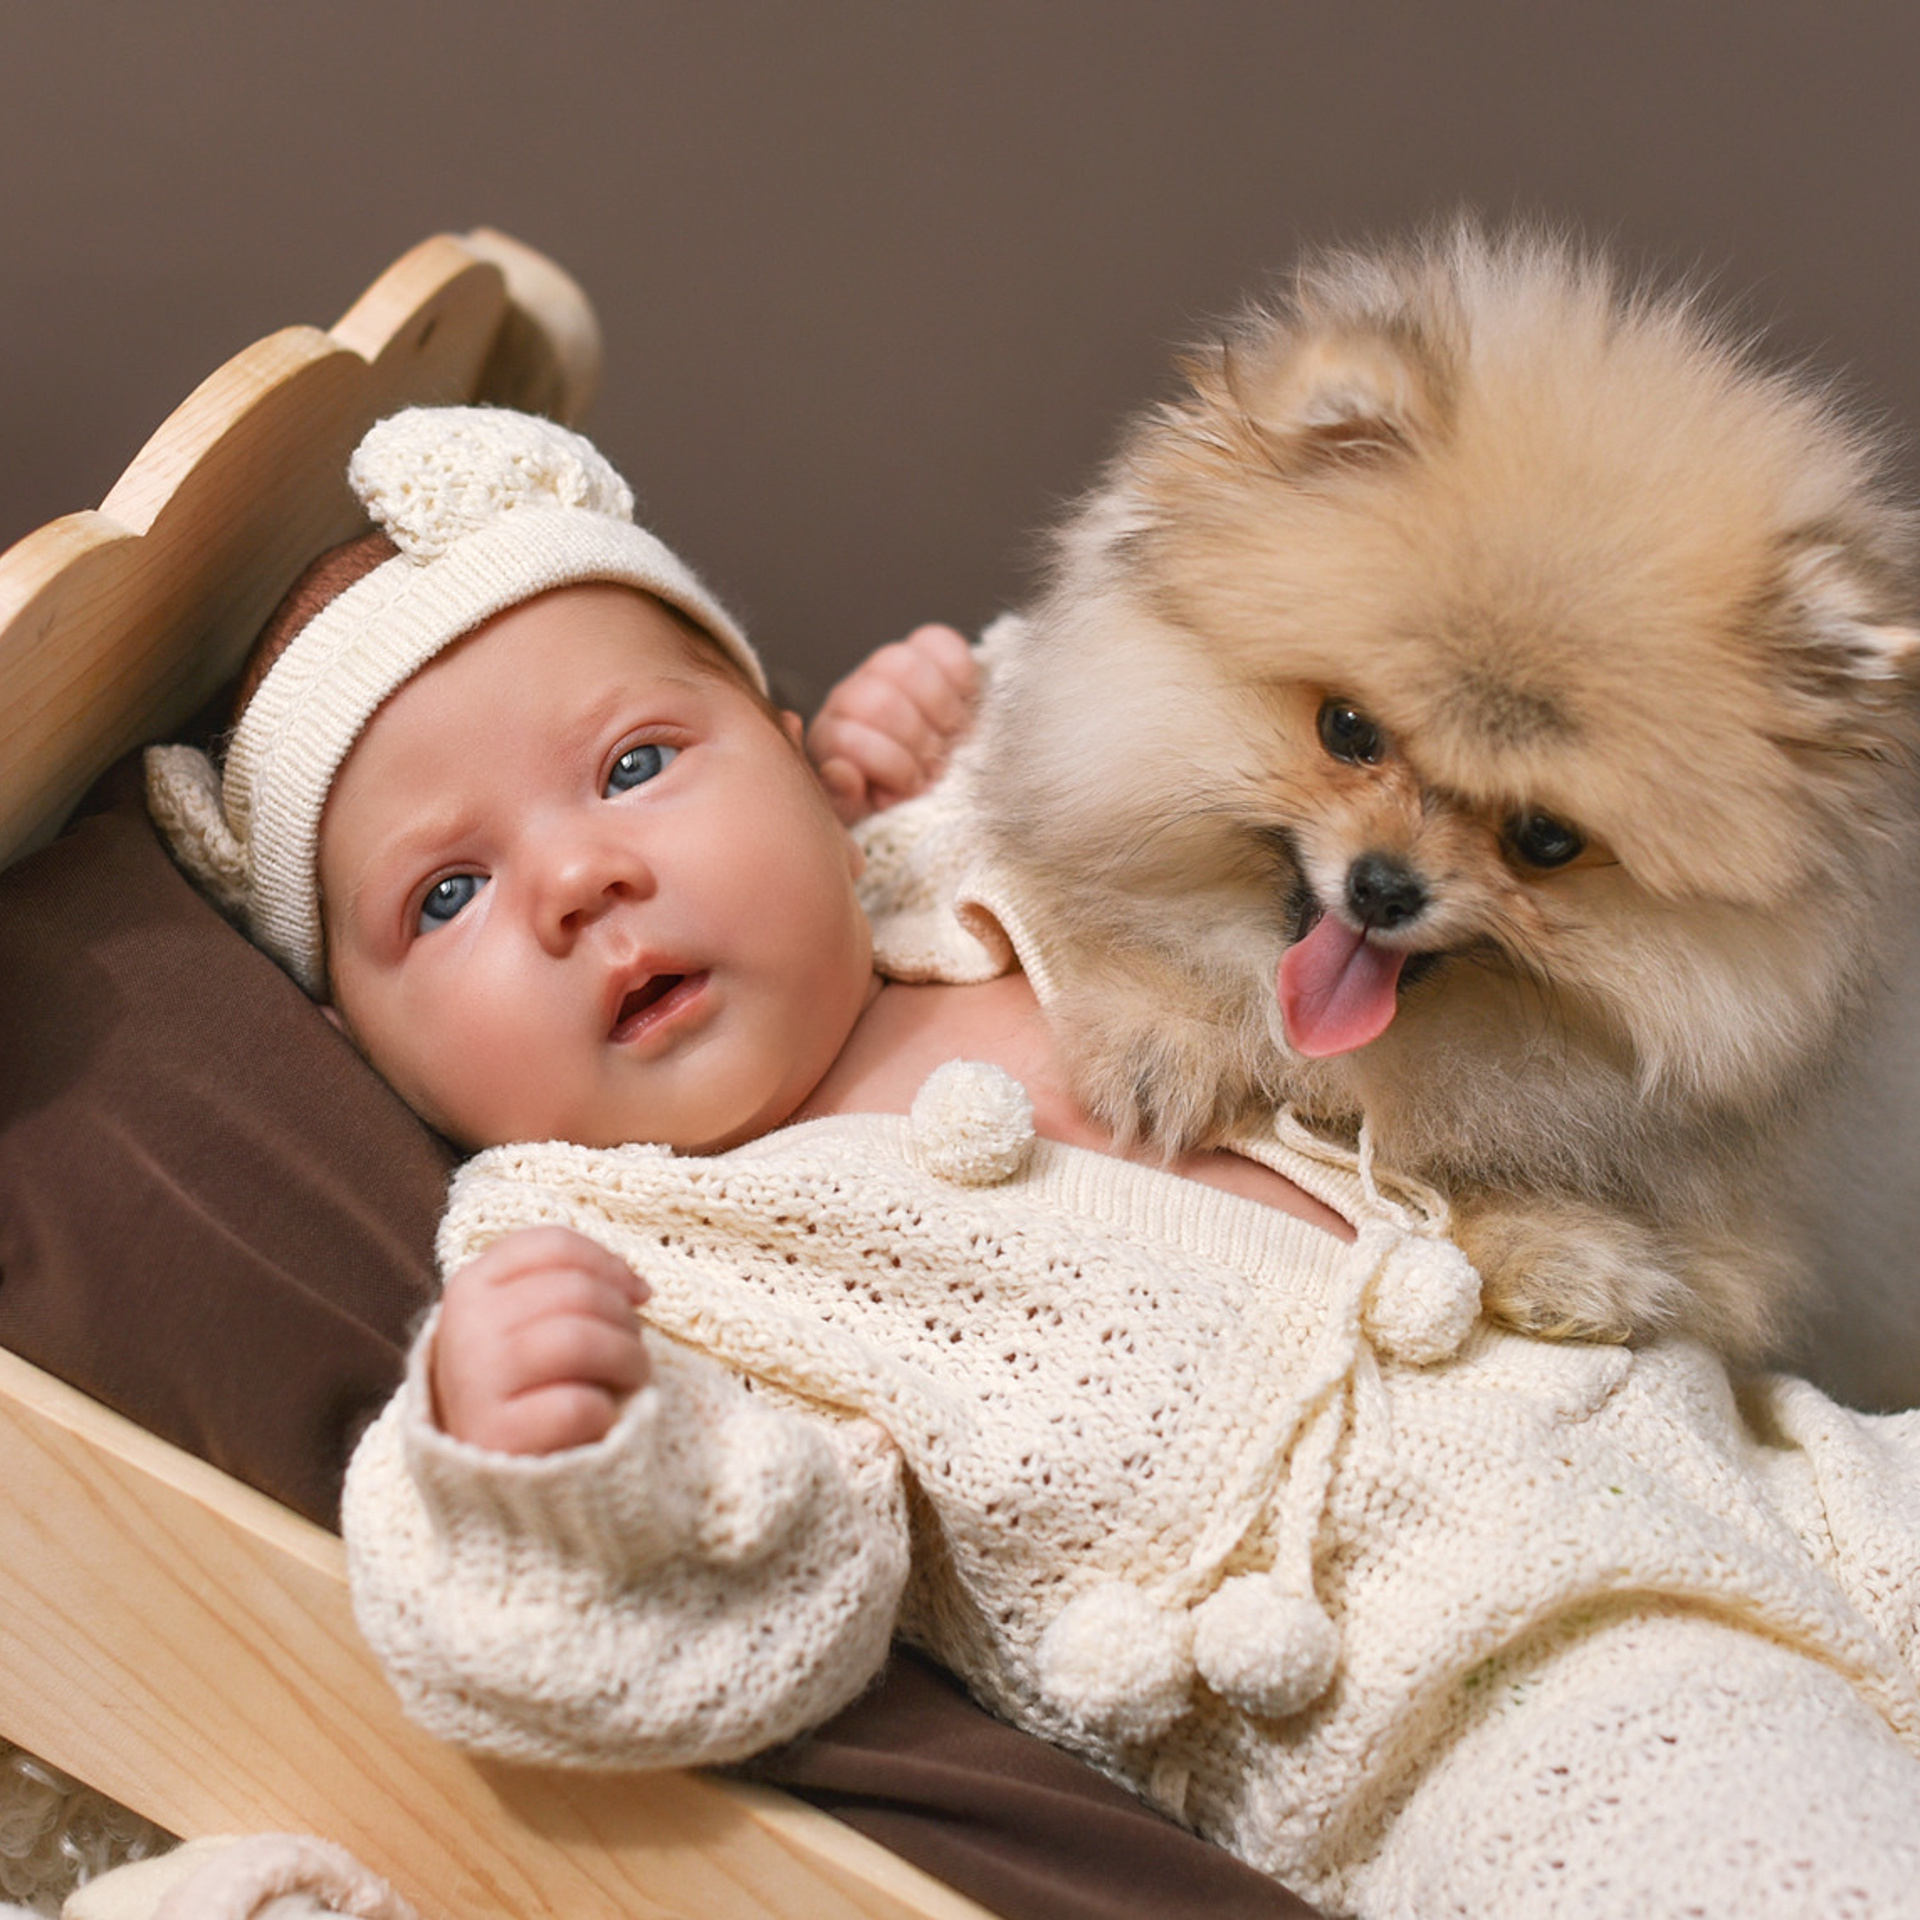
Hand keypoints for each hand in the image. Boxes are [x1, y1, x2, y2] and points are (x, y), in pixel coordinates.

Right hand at [430, 1226, 651, 1453]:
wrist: (480, 1466)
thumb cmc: (521, 1381)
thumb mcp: (526, 1320)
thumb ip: (568, 1286)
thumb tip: (639, 1285)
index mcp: (472, 1285)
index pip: (553, 1246)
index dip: (608, 1264)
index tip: (636, 1293)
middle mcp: (467, 1326)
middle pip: (575, 1291)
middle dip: (624, 1318)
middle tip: (633, 1346)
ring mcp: (475, 1381)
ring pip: (578, 1340)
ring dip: (626, 1358)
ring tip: (632, 1376)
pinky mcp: (495, 1435)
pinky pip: (574, 1405)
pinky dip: (604, 1411)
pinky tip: (599, 1418)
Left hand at [807, 624, 977, 824]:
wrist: (928, 783)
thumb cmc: (895, 803)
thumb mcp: (864, 817)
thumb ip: (845, 801)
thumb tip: (841, 772)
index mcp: (831, 737)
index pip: (847, 738)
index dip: (890, 767)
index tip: (910, 791)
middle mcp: (854, 695)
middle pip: (880, 702)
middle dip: (918, 744)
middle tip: (936, 766)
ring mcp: (887, 669)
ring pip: (907, 666)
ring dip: (941, 712)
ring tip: (951, 740)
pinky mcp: (926, 652)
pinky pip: (942, 643)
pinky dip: (961, 675)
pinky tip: (965, 705)